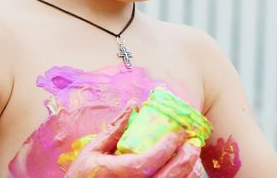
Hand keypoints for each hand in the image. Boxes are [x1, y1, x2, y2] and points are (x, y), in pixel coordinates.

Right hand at [66, 104, 201, 177]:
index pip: (147, 162)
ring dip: (188, 171)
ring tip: (194, 155)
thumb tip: (133, 105)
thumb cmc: (82, 176)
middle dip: (186, 158)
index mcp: (115, 173)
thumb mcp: (92, 151)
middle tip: (194, 141)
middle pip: (167, 176)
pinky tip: (186, 170)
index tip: (179, 133)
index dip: (167, 147)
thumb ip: (114, 130)